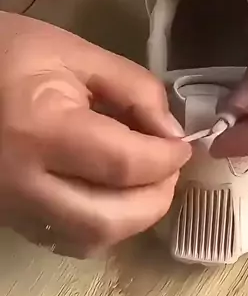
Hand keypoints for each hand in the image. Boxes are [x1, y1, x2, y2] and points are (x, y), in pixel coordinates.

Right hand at [0, 13, 190, 256]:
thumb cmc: (9, 54)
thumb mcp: (75, 54)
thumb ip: (133, 87)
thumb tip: (171, 131)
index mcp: (42, 130)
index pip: (123, 164)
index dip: (166, 158)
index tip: (183, 145)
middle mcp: (25, 181)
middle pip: (107, 220)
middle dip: (154, 200)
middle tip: (168, 168)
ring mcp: (13, 206)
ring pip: (87, 241)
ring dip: (130, 219)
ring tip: (145, 181)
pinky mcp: (10, 217)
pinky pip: (65, 239)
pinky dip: (100, 224)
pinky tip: (109, 193)